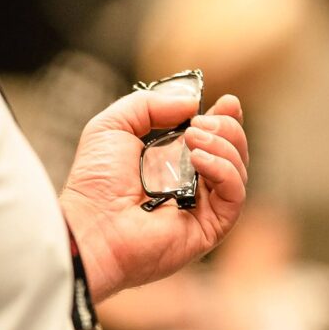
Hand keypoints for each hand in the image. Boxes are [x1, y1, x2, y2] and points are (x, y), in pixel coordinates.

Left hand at [59, 90, 249, 299]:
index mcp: (174, 162)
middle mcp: (194, 185)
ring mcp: (204, 207)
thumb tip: (191, 102)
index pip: (216, 138)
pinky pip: (235, 195)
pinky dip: (223, 170)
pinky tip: (198, 160)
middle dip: (226, 127)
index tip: (227, 101)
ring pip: (239, 169)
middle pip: (235, 150)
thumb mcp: (113, 125)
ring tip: (192, 139)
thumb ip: (150, 104)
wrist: (89, 225)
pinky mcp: (210, 228)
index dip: (225, 118)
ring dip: (222, 146)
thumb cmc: (94, 182)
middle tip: (200, 123)